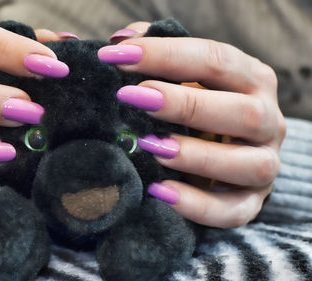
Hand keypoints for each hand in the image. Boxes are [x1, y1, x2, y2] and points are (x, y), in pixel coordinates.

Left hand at [102, 22, 285, 227]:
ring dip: (195, 155)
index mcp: (251, 79)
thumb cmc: (194, 106)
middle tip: (134, 98)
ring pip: (247, 164)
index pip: (216, 59)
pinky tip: (159, 191)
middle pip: (241, 111)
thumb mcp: (181, 76)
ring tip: (149, 146)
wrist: (218, 155)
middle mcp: (267, 120)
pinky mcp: (250, 202)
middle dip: (184, 104)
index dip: (166, 55)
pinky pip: (232, 211)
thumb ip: (156, 54)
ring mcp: (264, 163)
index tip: (117, 58)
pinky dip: (196, 205)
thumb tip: (121, 41)